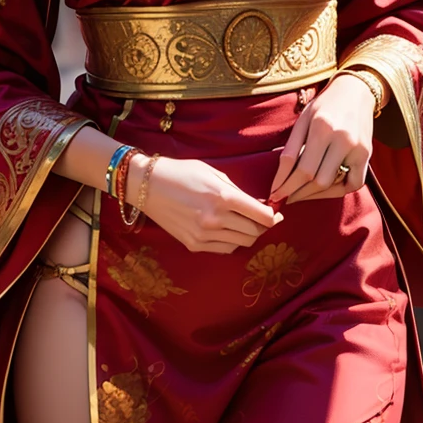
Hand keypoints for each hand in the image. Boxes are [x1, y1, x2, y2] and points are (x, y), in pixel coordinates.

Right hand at [138, 155, 281, 253]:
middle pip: (255, 232)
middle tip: (263, 219)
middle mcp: (215, 219)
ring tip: (244, 224)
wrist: (146, 186)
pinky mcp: (193, 245)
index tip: (277, 214)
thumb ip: (237, 191)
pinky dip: (232, 242)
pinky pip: (224, 249)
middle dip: (263, 227)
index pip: (262, 216)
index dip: (274, 217)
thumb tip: (258, 205)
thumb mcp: (213, 173)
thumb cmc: (181, 173)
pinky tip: (227, 231)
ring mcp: (203, 235)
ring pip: (241, 244)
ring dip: (247, 235)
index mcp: (223, 197)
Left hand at [269, 74, 377, 203]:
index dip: (285, 186)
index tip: (274, 196)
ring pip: (332, 185)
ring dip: (312, 194)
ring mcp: (358, 149)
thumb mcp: (303, 119)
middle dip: (296, 193)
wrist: (356, 91)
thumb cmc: (324, 105)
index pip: (301, 169)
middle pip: (316, 180)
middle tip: (283, 197)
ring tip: (298, 194)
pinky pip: (353, 184)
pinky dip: (337, 191)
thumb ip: (291, 148)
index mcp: (323, 127)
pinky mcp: (367, 155)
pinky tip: (322, 190)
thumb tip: (280, 179)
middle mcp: (343, 139)